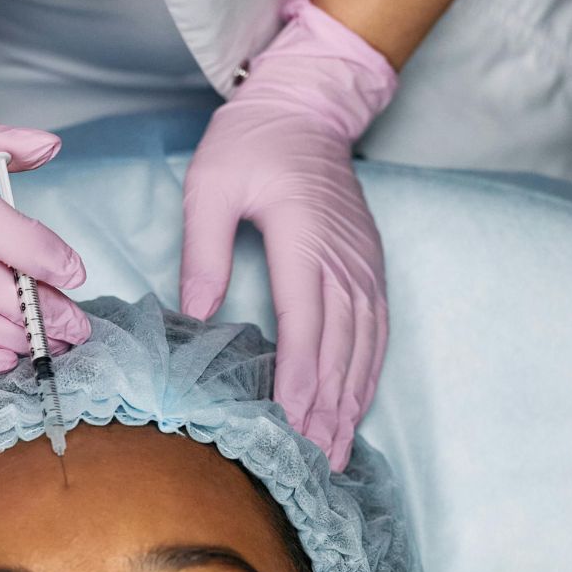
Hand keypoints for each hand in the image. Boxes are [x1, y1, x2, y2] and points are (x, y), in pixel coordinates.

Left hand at [179, 0, 397, 469]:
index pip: (305, 324)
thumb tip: (195, 318)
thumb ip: (204, 252)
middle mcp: (342, 257)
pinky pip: (377, 328)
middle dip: (326, 410)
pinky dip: (368, 372)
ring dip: (351, 401)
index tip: (291, 427)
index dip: (300, 381)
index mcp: (304, 238)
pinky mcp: (369, 263)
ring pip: (363, 345)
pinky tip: (357, 404)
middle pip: (339, 347)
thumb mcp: (210, 186)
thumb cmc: (251, 142)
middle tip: (313, 464)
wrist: (305, 107)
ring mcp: (363, 262)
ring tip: (336, 452)